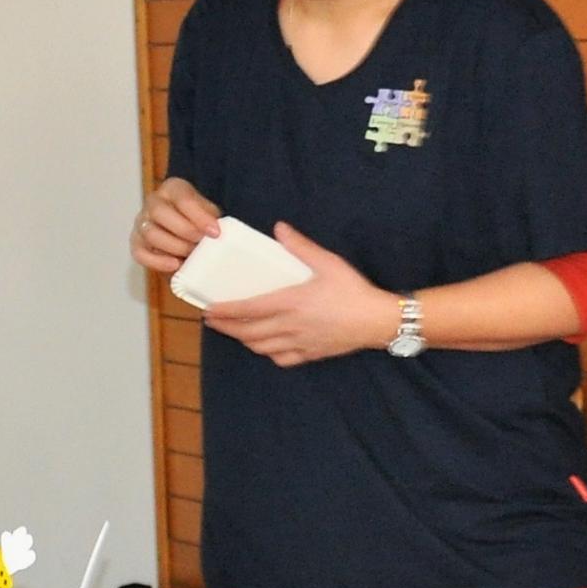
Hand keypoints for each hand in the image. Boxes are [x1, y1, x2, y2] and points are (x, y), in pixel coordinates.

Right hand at [131, 175, 223, 277]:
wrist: (188, 230)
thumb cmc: (198, 220)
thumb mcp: (209, 213)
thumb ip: (211, 218)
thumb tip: (215, 231)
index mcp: (173, 188)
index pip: (182, 198)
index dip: (199, 217)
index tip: (214, 232)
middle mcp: (153, 202)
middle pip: (160, 212)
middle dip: (184, 231)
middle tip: (200, 243)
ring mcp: (142, 222)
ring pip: (151, 233)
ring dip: (174, 246)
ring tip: (191, 254)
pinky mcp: (136, 243)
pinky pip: (140, 253)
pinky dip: (158, 261)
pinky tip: (175, 264)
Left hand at [198, 222, 402, 367]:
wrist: (378, 321)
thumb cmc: (353, 290)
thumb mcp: (328, 262)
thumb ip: (301, 247)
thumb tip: (279, 228)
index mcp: (290, 303)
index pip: (248, 310)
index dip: (225, 311)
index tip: (208, 310)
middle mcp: (289, 326)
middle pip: (248, 332)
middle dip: (226, 328)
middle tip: (212, 321)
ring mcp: (299, 343)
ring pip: (262, 348)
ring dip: (244, 340)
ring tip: (234, 331)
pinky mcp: (311, 354)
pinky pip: (282, 359)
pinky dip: (268, 353)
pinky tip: (267, 347)